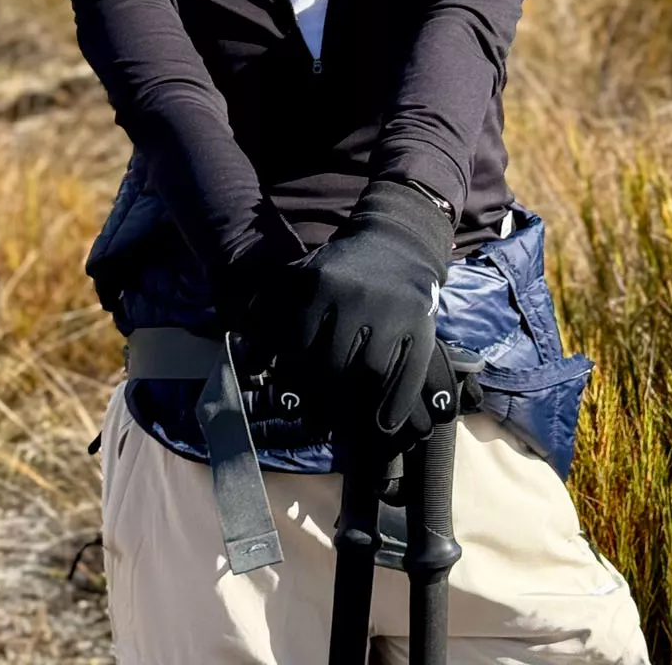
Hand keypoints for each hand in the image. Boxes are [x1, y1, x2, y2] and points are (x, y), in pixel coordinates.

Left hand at [245, 179, 453, 439]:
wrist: (396, 242)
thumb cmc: (340, 270)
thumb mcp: (301, 277)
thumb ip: (270, 311)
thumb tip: (249, 362)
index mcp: (320, 283)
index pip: (297, 343)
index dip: (288, 377)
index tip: (286, 400)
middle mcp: (356, 296)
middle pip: (332, 364)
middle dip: (319, 402)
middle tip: (312, 426)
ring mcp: (392, 310)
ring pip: (370, 372)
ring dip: (355, 409)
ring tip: (341, 430)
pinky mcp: (422, 323)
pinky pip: (410, 370)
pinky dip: (398, 402)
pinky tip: (385, 425)